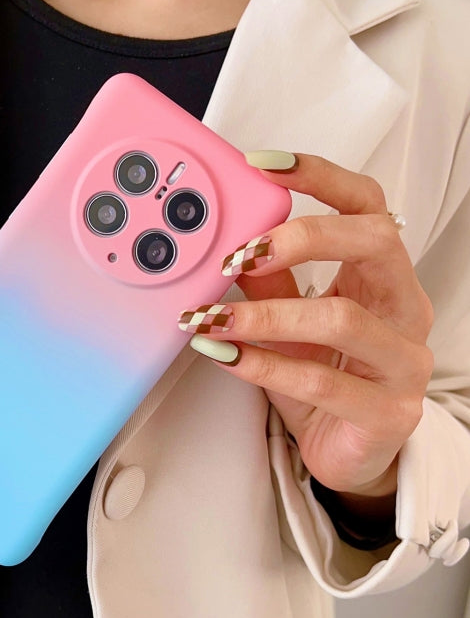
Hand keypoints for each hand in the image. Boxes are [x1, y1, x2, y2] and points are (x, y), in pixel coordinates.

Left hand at [181, 153, 432, 501]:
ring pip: (342, 319)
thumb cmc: (323, 380)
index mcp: (383, 278)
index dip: (320, 177)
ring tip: (212, 316)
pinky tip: (226, 355)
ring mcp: (403, 363)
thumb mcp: (291, 323)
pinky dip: (265, 365)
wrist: (348, 453)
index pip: (366, 206)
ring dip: (266, 314)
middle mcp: (404, 310)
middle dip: (303, 237)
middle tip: (242, 252)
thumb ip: (270, 284)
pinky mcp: (388, 413)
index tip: (263, 164)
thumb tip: (229, 241)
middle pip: (374, 242)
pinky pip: (321, 383)